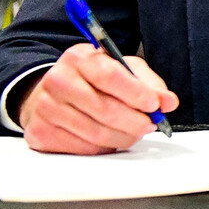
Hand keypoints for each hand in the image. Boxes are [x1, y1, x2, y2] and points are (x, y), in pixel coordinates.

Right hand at [18, 43, 179, 154]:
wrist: (47, 92)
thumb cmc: (90, 79)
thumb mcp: (119, 68)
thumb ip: (147, 82)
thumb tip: (168, 101)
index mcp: (79, 58)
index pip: (110, 76)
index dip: (136, 93)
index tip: (155, 105)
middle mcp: (58, 81)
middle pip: (105, 109)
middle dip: (135, 121)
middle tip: (150, 124)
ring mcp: (46, 108)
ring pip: (96, 133)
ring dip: (124, 137)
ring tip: (134, 132)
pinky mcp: (41, 133)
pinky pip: (83, 149)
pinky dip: (104, 148)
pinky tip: (111, 138)